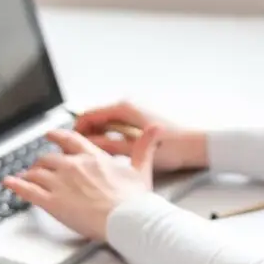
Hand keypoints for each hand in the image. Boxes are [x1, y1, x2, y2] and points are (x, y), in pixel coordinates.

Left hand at [3, 127, 162, 240]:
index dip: (58, 136)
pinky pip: (28, 190)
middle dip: (42, 162)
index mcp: (93, 158)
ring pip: (37, 172)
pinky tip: (9, 184)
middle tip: (38, 165)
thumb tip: (155, 130)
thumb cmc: (135, 199)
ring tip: (24, 176)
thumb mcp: (142, 168)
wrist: (127, 219)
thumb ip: (144, 147)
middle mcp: (74, 166)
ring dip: (29, 174)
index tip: (50, 135)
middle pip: (49, 158)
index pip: (71, 141)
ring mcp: (61, 183)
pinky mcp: (53, 202)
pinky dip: (16, 186)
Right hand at [74, 101, 208, 172]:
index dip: (74, 131)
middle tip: (76, 155)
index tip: (64, 144)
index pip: (88, 115)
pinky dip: (112, 138)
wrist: (200, 145)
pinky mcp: (144, 121)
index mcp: (124, 108)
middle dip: (85, 136)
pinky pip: (119, 127)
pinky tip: (112, 154)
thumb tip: (84, 146)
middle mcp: (129, 105)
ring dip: (98, 138)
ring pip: (107, 124)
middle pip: (96, 119)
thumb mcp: (133, 150)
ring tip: (92, 158)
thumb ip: (106, 146)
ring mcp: (137, 111)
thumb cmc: (173, 146)